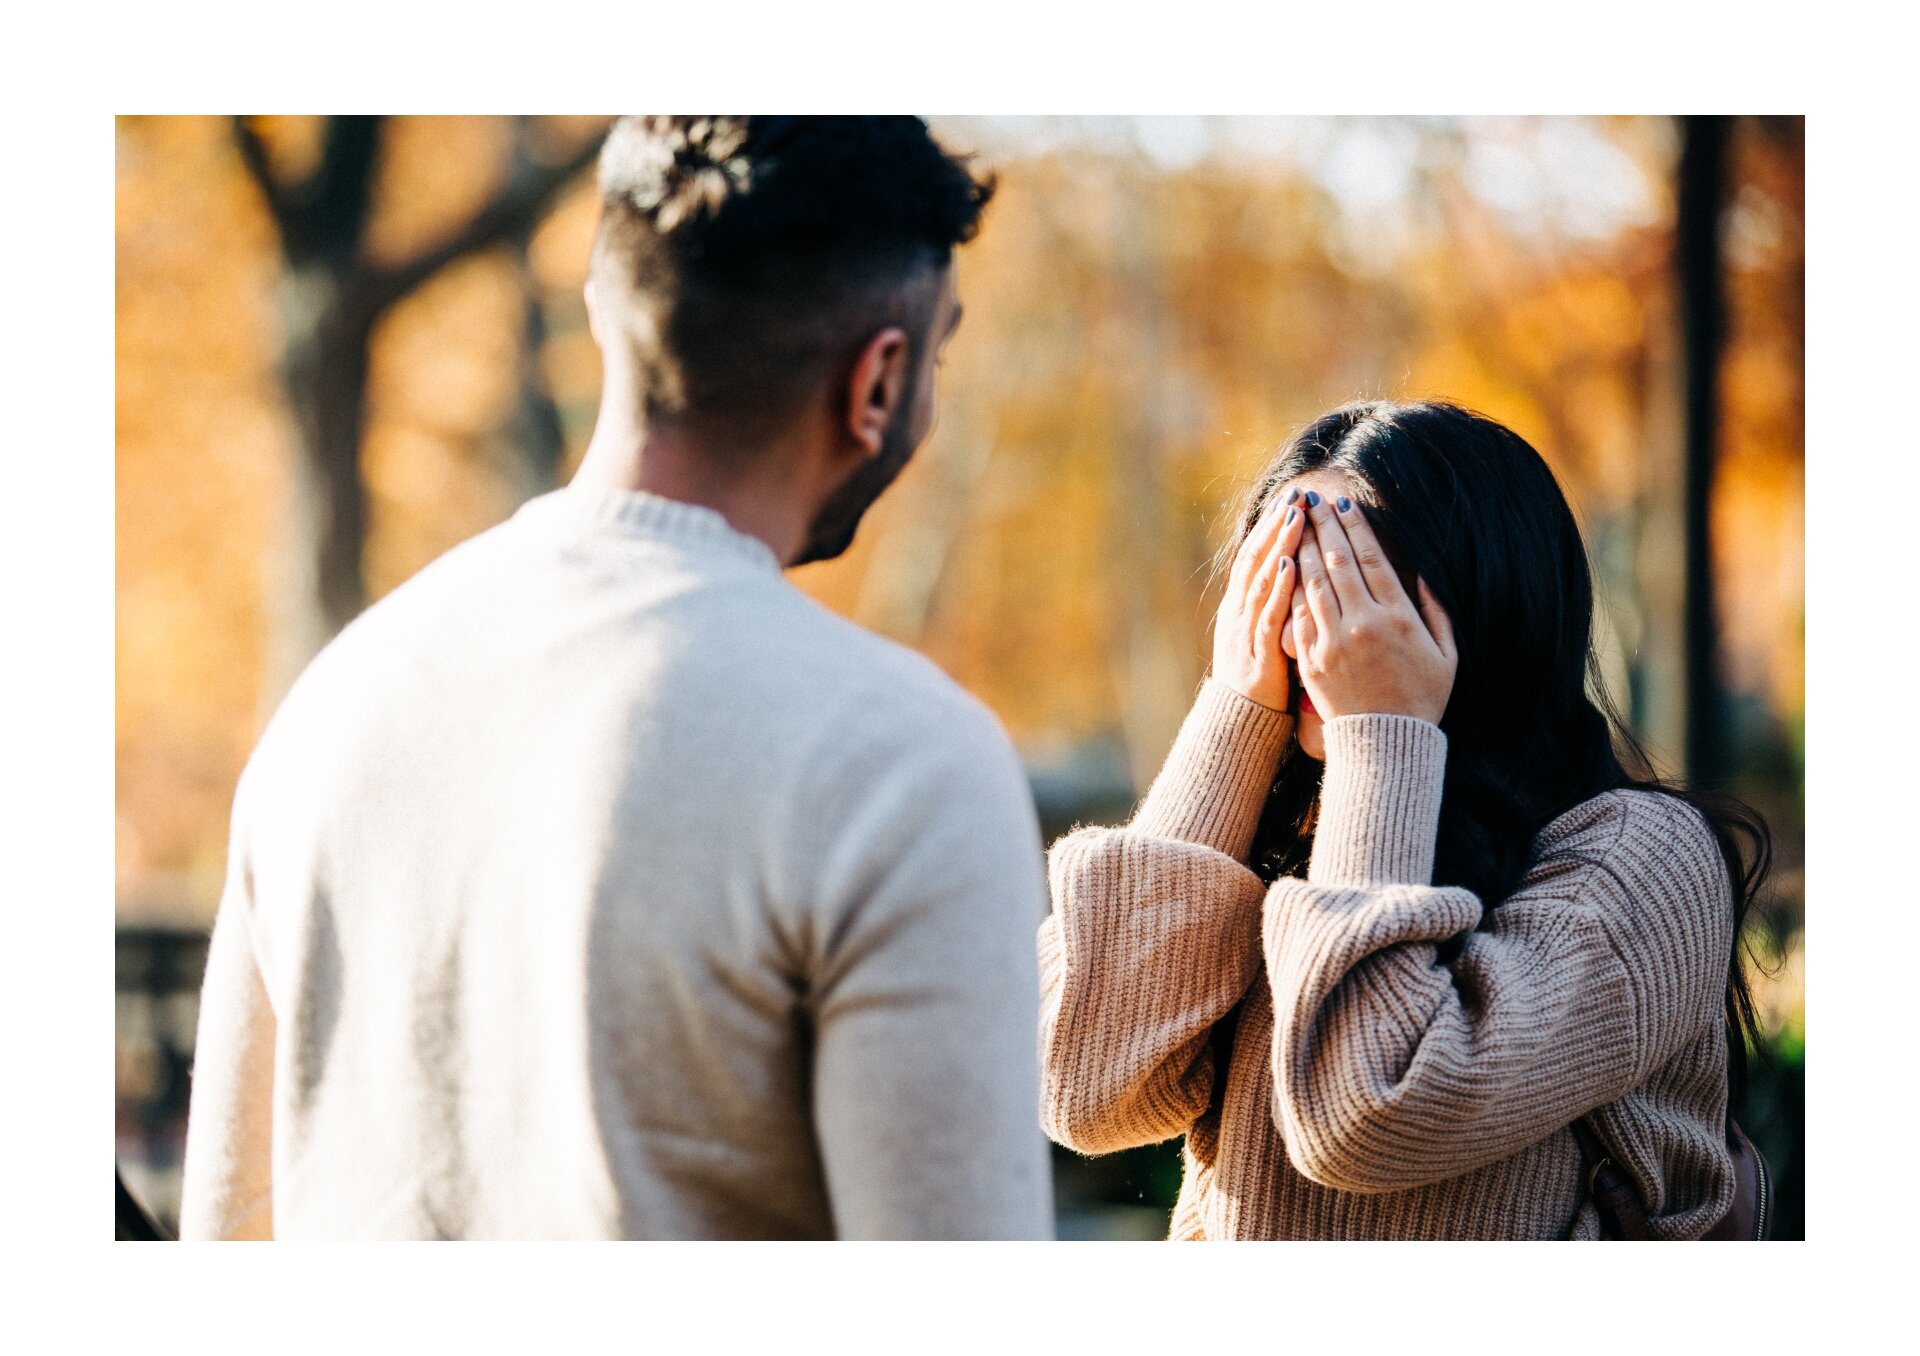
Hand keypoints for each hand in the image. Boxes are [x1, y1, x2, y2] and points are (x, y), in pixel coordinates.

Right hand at [1211, 495, 1307, 710]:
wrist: (1241, 724)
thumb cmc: (1262, 682)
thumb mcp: (1266, 637)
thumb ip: (1278, 608)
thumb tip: (1297, 575)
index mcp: (1241, 607)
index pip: (1255, 556)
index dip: (1271, 525)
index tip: (1292, 498)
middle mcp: (1239, 612)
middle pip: (1256, 558)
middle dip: (1276, 524)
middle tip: (1296, 493)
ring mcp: (1245, 631)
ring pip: (1260, 579)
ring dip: (1278, 545)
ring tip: (1295, 515)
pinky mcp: (1258, 652)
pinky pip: (1267, 614)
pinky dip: (1277, 587)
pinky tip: (1288, 563)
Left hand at [1285, 493, 1455, 722]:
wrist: (1385, 742)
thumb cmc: (1422, 698)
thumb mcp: (1446, 653)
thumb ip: (1435, 610)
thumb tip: (1421, 571)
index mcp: (1397, 617)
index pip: (1372, 559)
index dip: (1356, 528)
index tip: (1344, 505)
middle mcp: (1363, 623)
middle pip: (1337, 562)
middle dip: (1321, 527)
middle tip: (1309, 501)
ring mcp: (1333, 641)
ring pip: (1312, 583)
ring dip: (1300, 548)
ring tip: (1292, 524)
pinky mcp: (1311, 659)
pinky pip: (1297, 614)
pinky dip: (1290, 586)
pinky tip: (1284, 564)